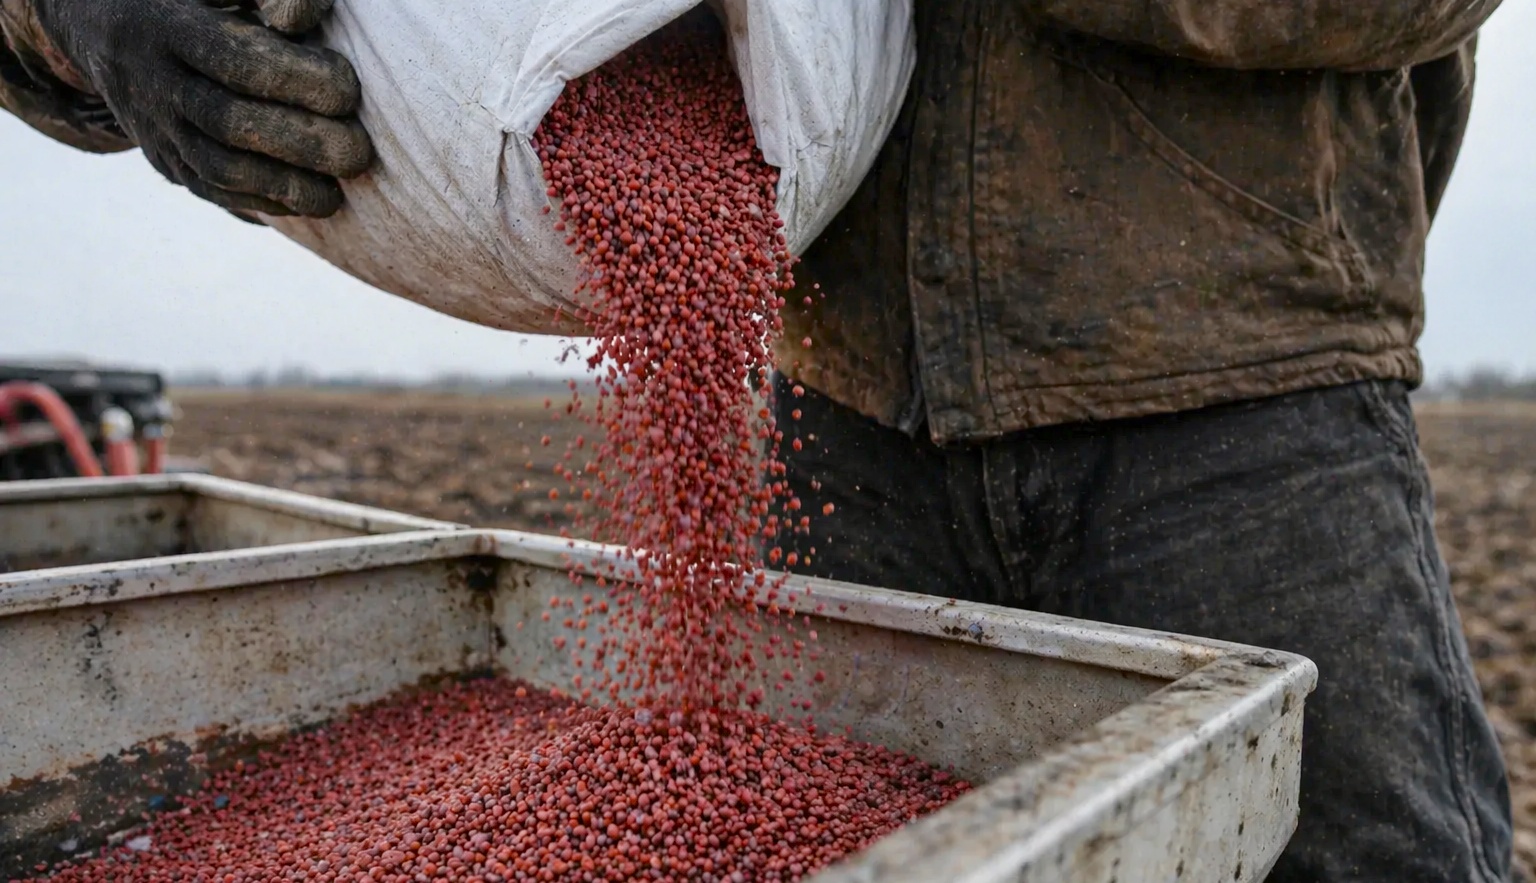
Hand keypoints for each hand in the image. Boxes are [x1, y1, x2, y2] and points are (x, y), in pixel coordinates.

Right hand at [30, 0, 371, 216]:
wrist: (108, 25)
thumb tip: (305, 17)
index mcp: (170, 27)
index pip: (237, 61)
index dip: (299, 81)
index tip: (348, 92)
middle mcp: (156, 80)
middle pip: (229, 123)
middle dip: (302, 144)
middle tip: (357, 153)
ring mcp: (156, 127)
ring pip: (217, 168)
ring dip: (285, 186)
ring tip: (336, 195)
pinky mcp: (165, 160)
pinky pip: (211, 190)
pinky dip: (263, 201)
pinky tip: (308, 202)